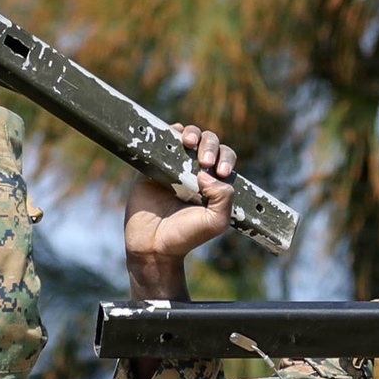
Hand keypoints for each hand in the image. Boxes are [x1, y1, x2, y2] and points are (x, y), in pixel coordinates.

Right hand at [124, 125, 236, 298]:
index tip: (221, 171)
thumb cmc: (186, 236)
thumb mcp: (216, 221)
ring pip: (187, 136)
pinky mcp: (153, 166)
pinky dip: (169, 134)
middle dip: (210, 146)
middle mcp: (195, 171)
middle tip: (205, 163)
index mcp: (214, 182)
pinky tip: (174, 138)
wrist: (153, 245)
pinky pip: (161, 141)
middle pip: (209, 142)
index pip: (225, 158)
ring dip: (192, 133)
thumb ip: (223, 197)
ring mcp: (173, 166)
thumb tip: (206, 173)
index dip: (225, 158)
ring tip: (189, 144)